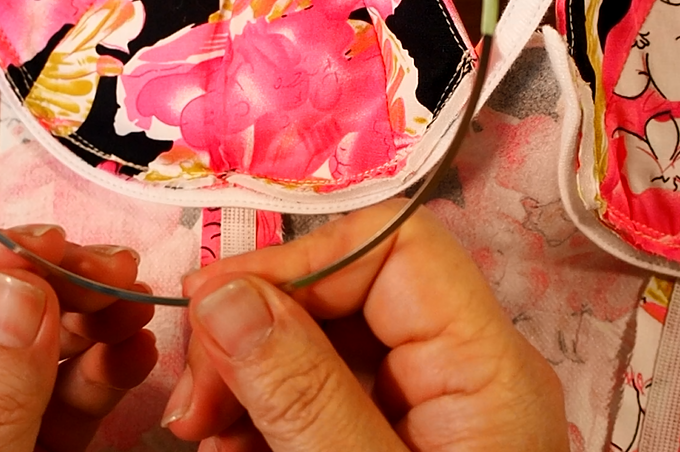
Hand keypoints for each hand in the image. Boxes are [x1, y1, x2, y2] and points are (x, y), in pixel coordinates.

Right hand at [161, 201, 567, 450]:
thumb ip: (300, 392)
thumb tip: (226, 293)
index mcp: (485, 368)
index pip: (394, 248)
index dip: (298, 260)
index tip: (211, 307)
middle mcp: (462, 371)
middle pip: (347, 294)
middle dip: (256, 328)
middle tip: (193, 402)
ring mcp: (428, 407)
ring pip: (319, 344)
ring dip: (246, 376)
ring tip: (204, 436)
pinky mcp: (394, 439)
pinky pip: (318, 394)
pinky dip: (261, 416)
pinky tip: (228, 449)